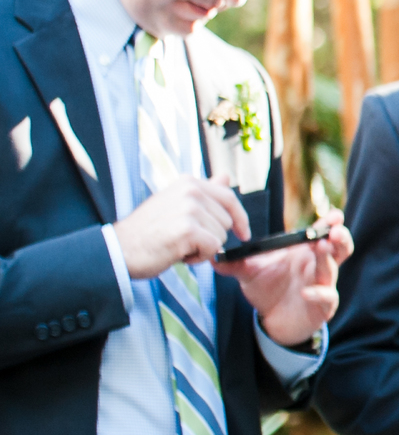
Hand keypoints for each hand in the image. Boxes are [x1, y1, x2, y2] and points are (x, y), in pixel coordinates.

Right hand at [111, 174, 248, 281]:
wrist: (119, 250)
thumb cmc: (147, 231)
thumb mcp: (175, 204)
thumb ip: (203, 192)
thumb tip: (226, 177)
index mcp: (188, 183)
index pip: (229, 197)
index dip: (240, 218)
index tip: (243, 234)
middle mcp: (191, 191)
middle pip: (227, 221)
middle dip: (211, 236)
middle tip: (184, 240)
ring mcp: (190, 209)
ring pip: (221, 237)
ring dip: (203, 248)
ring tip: (177, 245)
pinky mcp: (188, 229)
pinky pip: (213, 249)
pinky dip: (199, 257)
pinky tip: (178, 254)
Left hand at [221, 210, 351, 347]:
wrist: (272, 320)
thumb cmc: (267, 289)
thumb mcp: (249, 272)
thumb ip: (233, 263)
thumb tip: (212, 256)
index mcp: (305, 253)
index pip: (322, 234)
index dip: (330, 223)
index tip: (333, 214)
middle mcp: (318, 266)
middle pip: (339, 248)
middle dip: (339, 237)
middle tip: (334, 230)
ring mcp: (322, 285)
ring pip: (332, 269)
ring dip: (328, 258)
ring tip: (322, 247)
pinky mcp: (322, 307)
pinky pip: (326, 298)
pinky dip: (319, 294)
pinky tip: (306, 292)